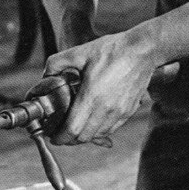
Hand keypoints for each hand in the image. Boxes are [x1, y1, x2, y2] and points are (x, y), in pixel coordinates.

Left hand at [43, 30, 159, 145]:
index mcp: (92, 96)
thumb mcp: (80, 52)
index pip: (72, 129)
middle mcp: (106, 109)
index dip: (59, 137)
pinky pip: (111, 129)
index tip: (53, 135)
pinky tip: (93, 121)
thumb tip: (46, 75)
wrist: (142, 50)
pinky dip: (99, 130)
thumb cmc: (114, 50)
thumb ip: (57, 63)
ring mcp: (119, 112)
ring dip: (85, 136)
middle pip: (84, 138)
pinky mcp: (129, 111)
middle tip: (61, 132)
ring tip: (77, 127)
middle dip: (69, 139)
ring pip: (98, 135)